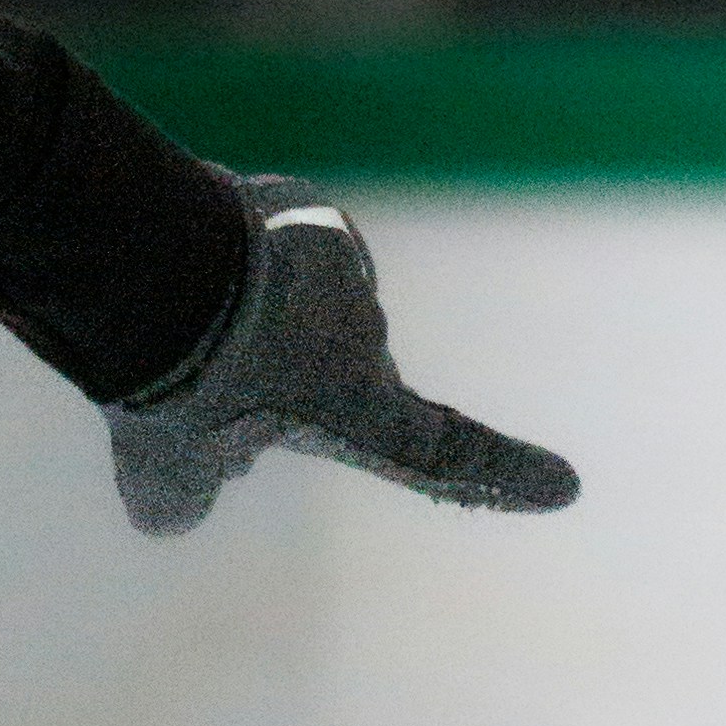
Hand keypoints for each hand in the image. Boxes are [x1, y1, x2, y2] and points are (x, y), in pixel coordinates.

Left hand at [109, 176, 577, 537]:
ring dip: (240, 313)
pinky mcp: (308, 214)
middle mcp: (367, 342)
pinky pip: (268, 247)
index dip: (499, 475)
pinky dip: (231, 258)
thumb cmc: (174, 382)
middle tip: (187, 380)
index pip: (440, 456)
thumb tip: (171, 511)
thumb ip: (178, 492)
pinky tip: (182, 261)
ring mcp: (344, 272)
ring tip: (171, 317)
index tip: (564, 488)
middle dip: (260, 380)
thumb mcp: (162, 467)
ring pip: (289, 306)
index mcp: (357, 411)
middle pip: (316, 374)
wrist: (161, 269)